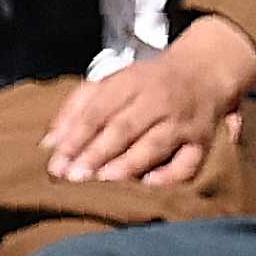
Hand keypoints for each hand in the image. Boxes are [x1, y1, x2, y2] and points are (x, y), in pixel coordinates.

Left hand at [45, 16, 255, 187]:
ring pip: (155, 144)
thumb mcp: (113, 82)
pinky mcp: (202, 142)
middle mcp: (158, 100)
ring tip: (104, 182)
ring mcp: (182, 122)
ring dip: (128, 163)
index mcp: (132, 82)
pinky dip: (171, 174)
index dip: (77, 136)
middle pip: (124, 127)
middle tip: (73, 177)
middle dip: (97, 153)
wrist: (206, 70)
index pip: (99, 109)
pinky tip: (148, 186)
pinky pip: (189, 162)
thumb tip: (49, 143)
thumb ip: (78, 107)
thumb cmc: (148, 83)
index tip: (57, 161)